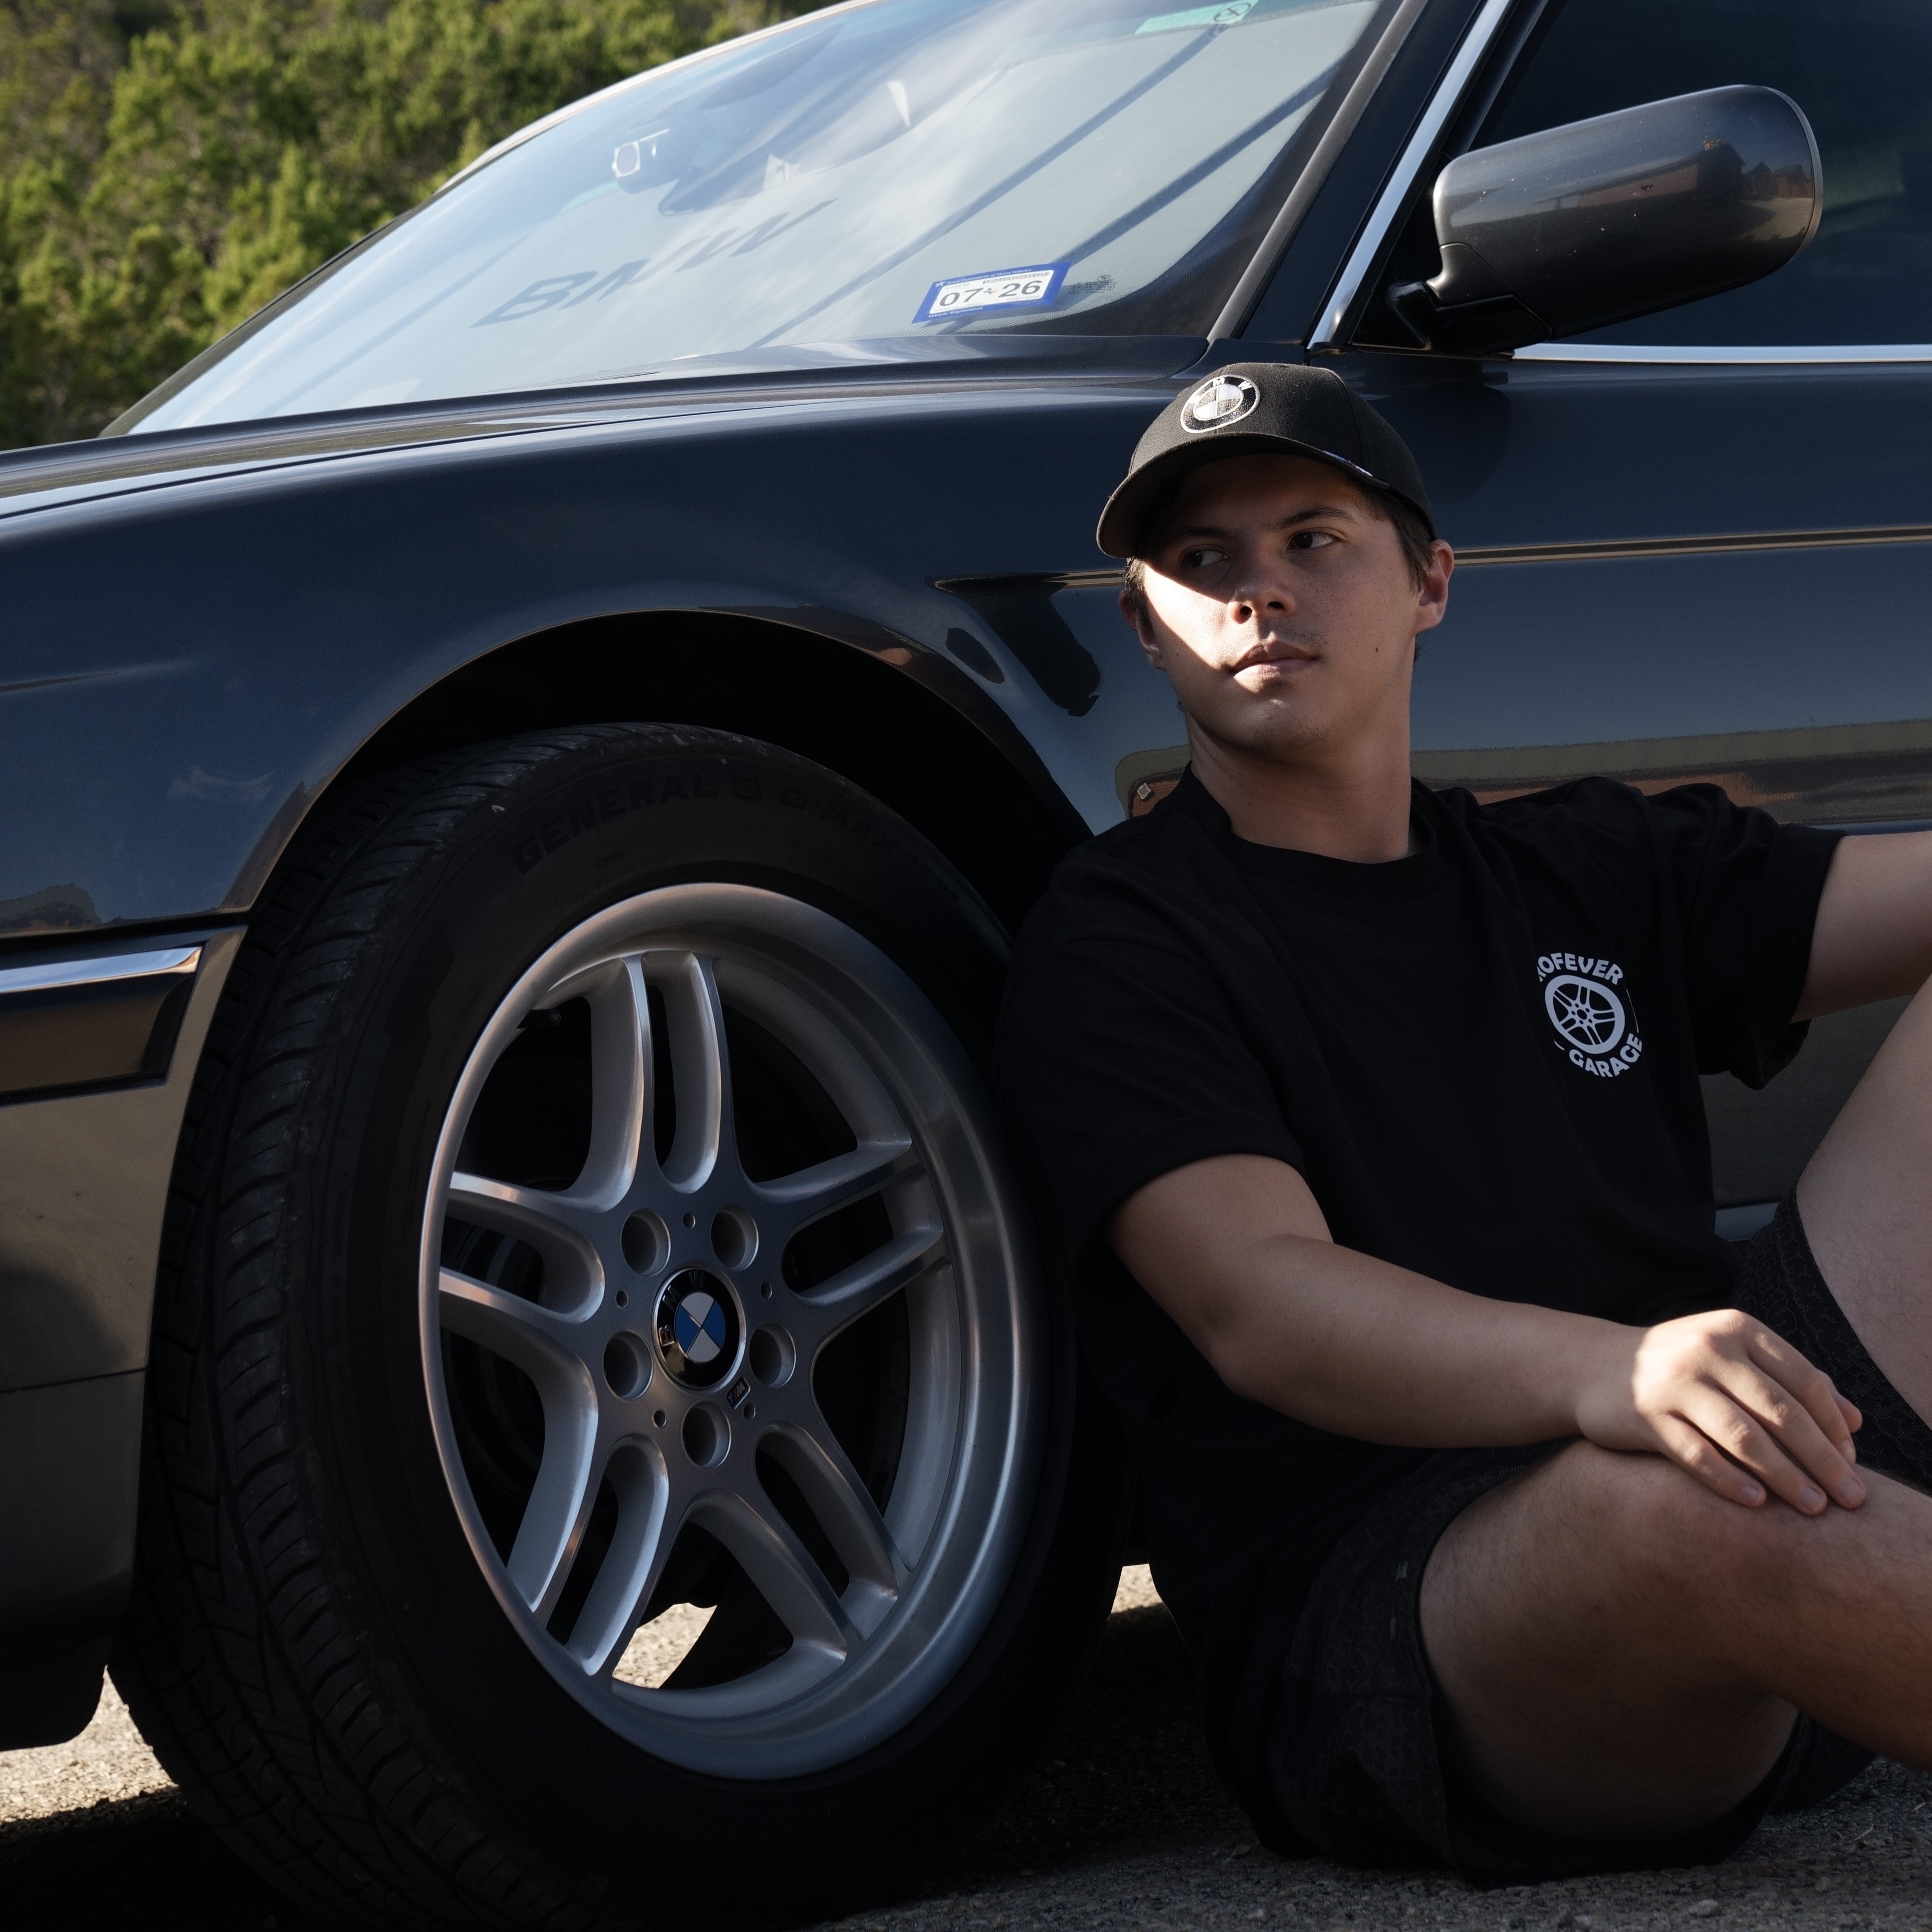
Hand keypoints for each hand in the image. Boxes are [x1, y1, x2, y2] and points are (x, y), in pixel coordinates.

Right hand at [1572, 1310, 1863, 1513]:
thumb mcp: (1734, 1356)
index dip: (1835, 1426)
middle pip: (1782, 1411)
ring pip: (1744, 1436)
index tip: (1852, 1463)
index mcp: (1737, 1329)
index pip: (1805, 1380)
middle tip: (1852, 1498)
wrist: (1592, 1366)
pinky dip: (1730, 1480)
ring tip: (1814, 1508)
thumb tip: (1856, 1421)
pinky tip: (1756, 1503)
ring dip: (1786, 1477)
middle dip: (1823, 1460)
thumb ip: (1791, 1381)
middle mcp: (1707, 1348)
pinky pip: (1696, 1455)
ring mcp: (1674, 1381)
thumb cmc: (1680, 1367)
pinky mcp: (1645, 1414)